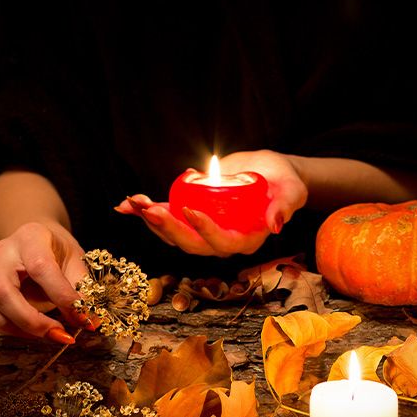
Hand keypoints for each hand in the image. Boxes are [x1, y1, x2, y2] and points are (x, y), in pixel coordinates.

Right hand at [0, 221, 91, 341]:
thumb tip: (89, 321)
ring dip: (8, 327)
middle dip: (30, 322)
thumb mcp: (78, 263)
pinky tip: (9, 328)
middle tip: (59, 335)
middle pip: (1, 290)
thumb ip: (83, 290)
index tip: (83, 320)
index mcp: (31, 237)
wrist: (36, 242)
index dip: (62, 298)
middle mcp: (2, 250)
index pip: (41, 268)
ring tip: (38, 333)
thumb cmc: (59, 254)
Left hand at [114, 150, 306, 256]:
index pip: (222, 242)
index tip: (191, 209)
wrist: (269, 173)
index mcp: (244, 240)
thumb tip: (276, 224)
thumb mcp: (291, 190)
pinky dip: (144, 212)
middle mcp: (220, 241)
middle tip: (149, 209)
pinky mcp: (189, 215)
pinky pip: (165, 217)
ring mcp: (201, 230)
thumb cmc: (284, 183)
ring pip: (172, 234)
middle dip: (167, 227)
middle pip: (190, 243)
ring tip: (132, 203)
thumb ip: (285, 206)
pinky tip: (124, 205)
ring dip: (150, 220)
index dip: (205, 230)